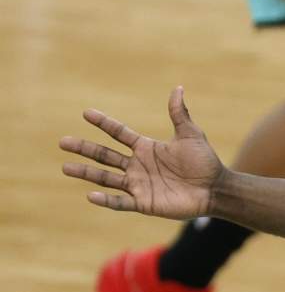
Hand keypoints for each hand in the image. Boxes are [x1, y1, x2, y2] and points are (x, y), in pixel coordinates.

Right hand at [60, 86, 224, 219]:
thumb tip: (177, 88)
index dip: (104, 123)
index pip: (119, 133)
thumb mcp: (190, 135)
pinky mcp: (144, 202)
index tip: (86, 113)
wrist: (215, 189)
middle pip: (105, 155)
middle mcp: (138, 165)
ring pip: (106, 178)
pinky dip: (106, 200)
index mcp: (146, 148)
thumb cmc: (205, 162)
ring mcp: (139, 184)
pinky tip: (90, 194)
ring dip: (86, 173)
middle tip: (63, 141)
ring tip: (65, 167)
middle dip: (85, 148)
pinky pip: (121, 202)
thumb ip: (179, 114)